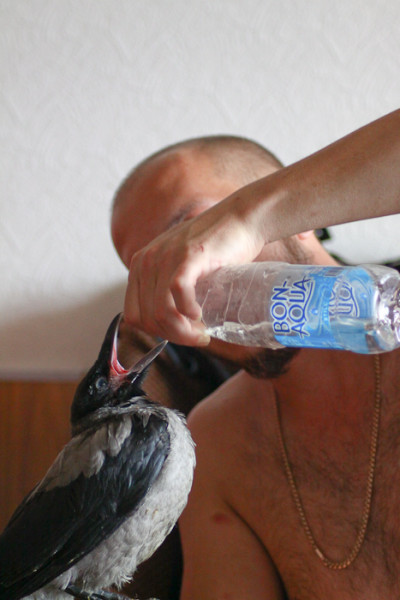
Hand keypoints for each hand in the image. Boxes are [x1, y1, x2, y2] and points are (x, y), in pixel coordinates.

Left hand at [123, 191, 264, 344]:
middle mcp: (146, 260)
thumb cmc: (216, 246)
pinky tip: (201, 315)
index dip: (157, 333)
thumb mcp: (180, 265)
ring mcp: (165, 257)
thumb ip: (168, 285)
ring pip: (160, 312)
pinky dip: (189, 313)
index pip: (133, 315)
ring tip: (202, 333)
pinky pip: (177, 294)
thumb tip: (170, 325)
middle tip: (198, 337)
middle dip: (173, 336)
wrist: (241, 218)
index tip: (182, 335)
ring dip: (182, 332)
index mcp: (139, 265)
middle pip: (147, 319)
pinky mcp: (187, 257)